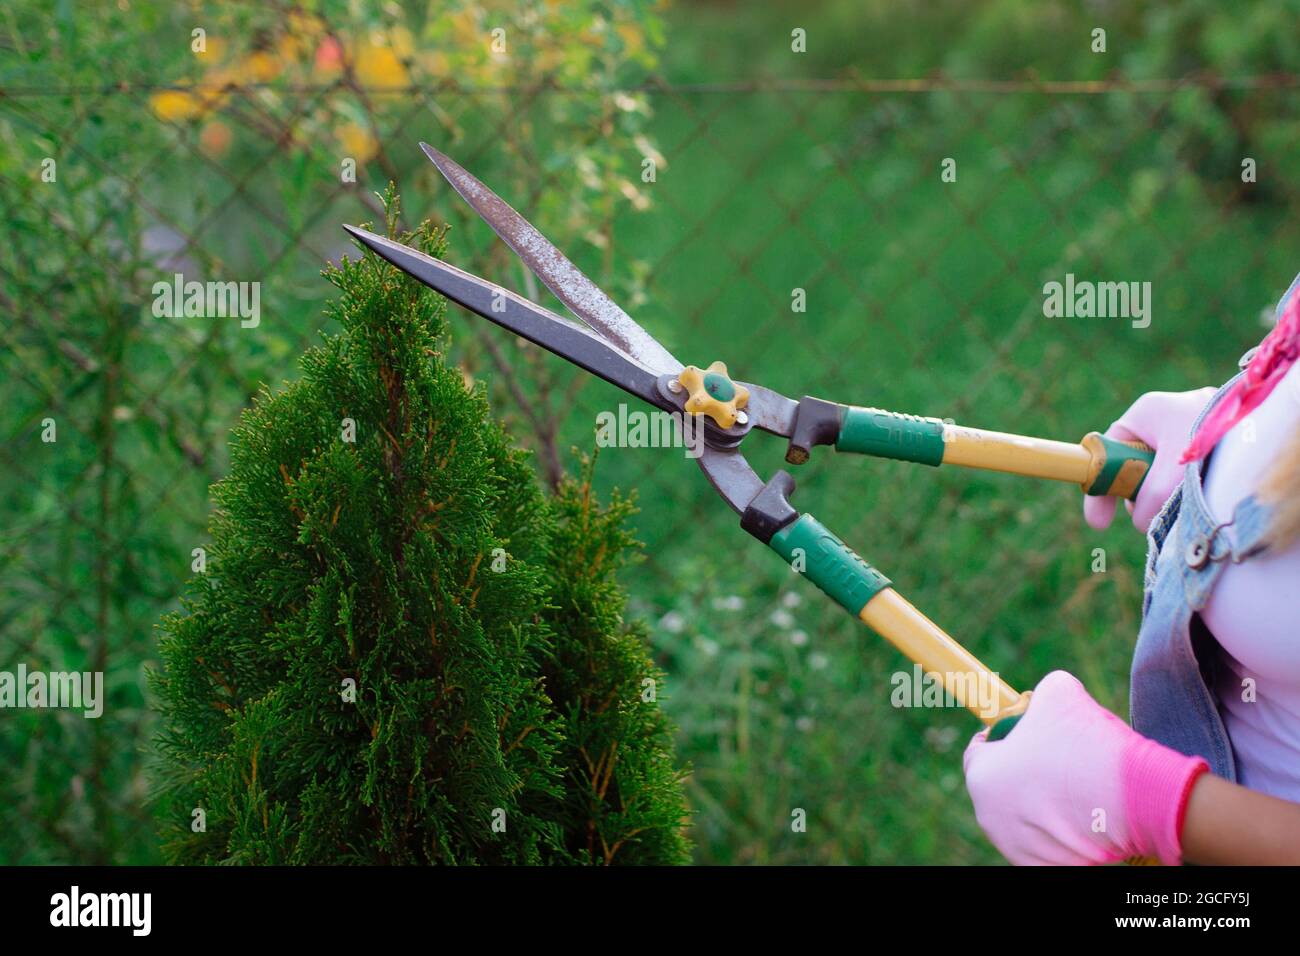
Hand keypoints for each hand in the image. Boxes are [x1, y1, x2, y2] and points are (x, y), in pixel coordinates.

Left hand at [963, 671, 1207, 865]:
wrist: (1136, 800)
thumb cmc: (1088, 745)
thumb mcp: (1059, 692)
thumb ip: (1040, 693)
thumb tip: (1042, 698)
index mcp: (981, 775)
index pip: (978, 751)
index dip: (1000, 737)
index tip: (1019, 732)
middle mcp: (989, 816)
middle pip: (1000, 784)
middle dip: (1022, 769)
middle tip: (1055, 758)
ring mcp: (1014, 847)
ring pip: (1023, 814)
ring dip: (1041, 800)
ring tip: (1077, 785)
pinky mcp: (1041, 866)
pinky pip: (1046, 842)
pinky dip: (1061, 829)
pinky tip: (1084, 813)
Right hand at [1083, 388, 1216, 532]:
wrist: (1267, 427)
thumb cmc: (1213, 436)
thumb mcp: (1173, 470)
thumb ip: (1150, 497)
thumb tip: (1140, 523)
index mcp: (1144, 414)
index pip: (1105, 452)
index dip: (1099, 488)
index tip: (1098, 522)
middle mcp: (1162, 418)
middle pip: (1132, 467)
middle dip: (1138, 495)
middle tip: (1147, 514)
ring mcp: (1186, 430)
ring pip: (1160, 473)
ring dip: (1165, 494)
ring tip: (1184, 500)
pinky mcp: (1207, 442)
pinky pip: (1183, 472)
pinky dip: (1185, 489)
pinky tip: (1198, 494)